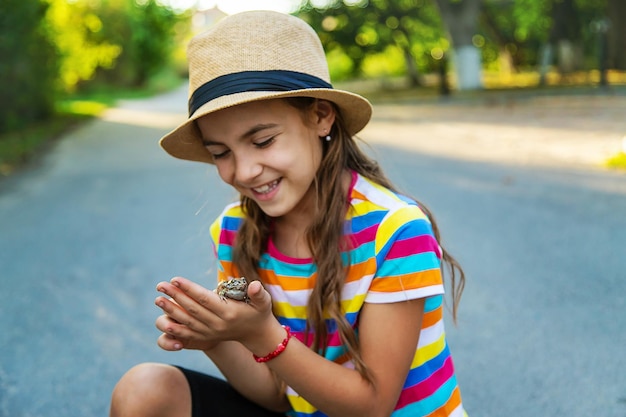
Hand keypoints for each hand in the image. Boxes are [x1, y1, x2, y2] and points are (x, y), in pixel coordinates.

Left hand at [154, 277, 275, 350]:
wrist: (256, 334)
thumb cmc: (259, 312)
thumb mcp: (263, 302)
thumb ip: (259, 293)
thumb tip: (255, 285)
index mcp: (229, 312)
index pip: (205, 299)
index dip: (189, 289)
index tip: (175, 279)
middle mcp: (218, 324)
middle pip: (192, 309)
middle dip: (175, 296)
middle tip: (160, 285)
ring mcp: (211, 332)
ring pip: (187, 321)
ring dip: (171, 310)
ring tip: (158, 299)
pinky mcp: (207, 337)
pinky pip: (188, 333)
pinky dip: (175, 328)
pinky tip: (163, 322)